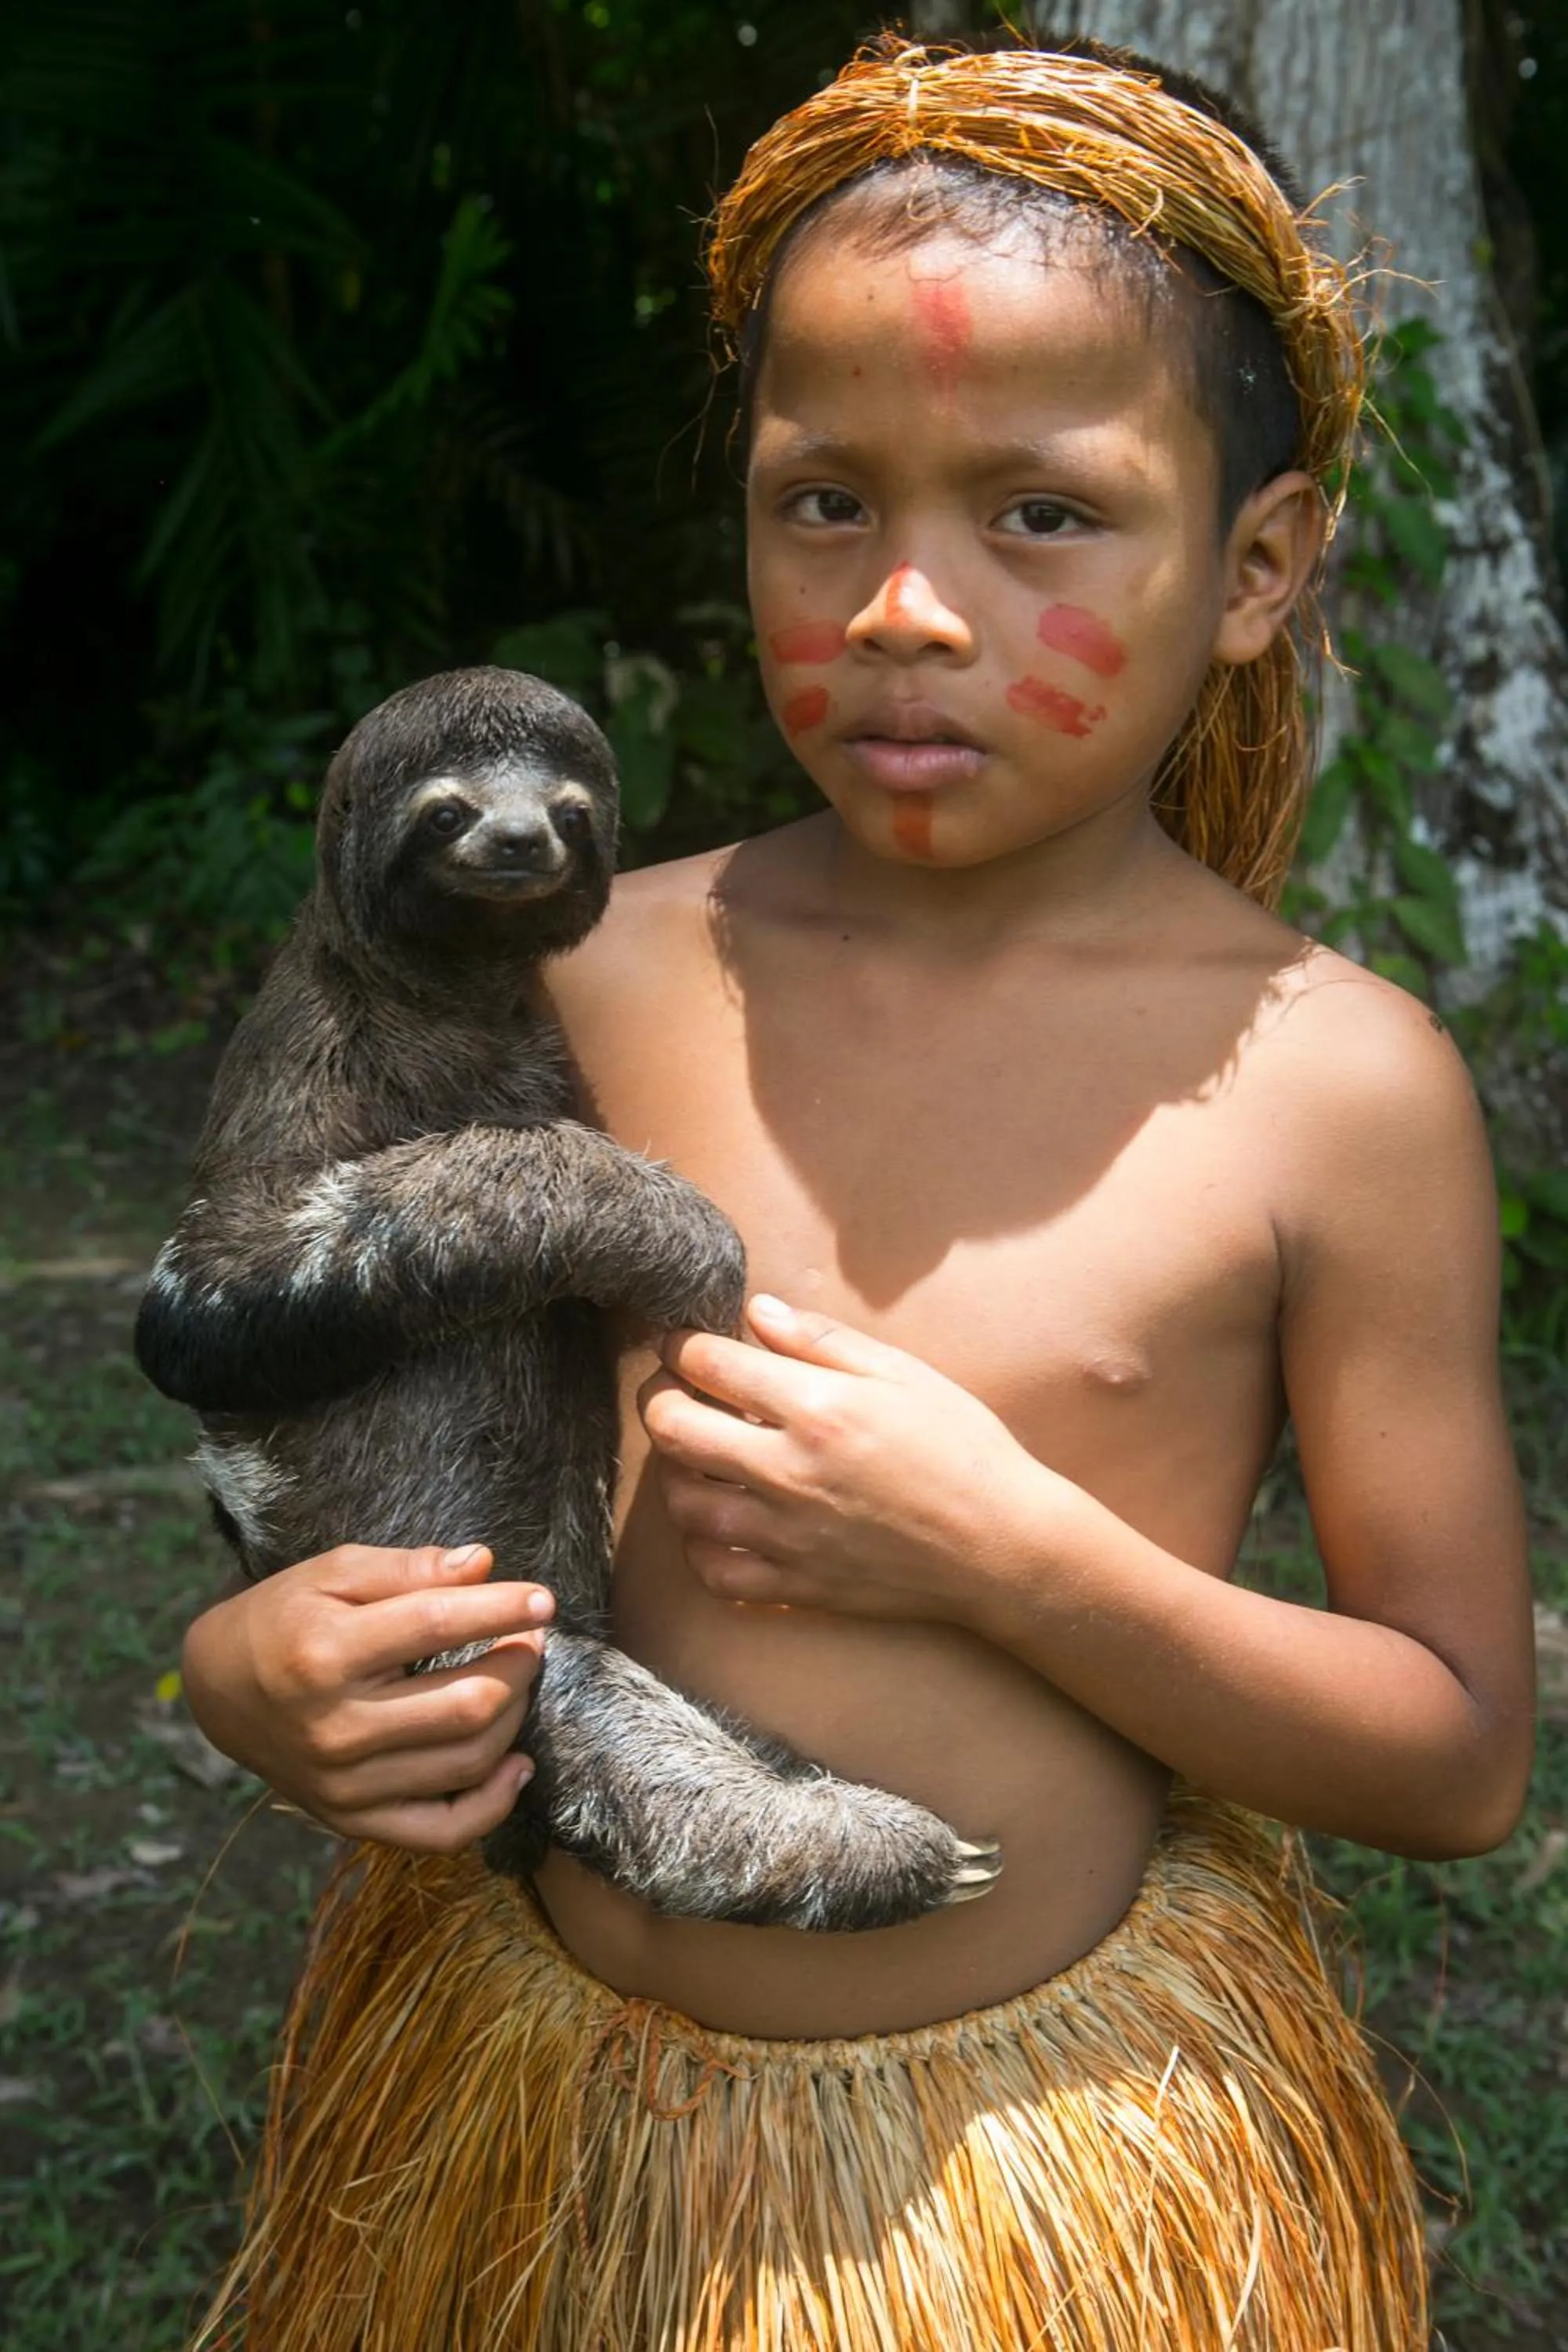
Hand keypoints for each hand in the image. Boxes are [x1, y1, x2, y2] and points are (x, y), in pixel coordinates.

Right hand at [178, 1544, 553, 1852]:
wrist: (220, 1690)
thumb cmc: (285, 1617)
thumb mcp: (332, 1572)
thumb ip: (408, 1568)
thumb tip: (483, 1564)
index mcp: (325, 1653)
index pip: (437, 1625)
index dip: (502, 1609)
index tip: (543, 1600)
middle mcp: (335, 1728)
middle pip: (467, 1703)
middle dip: (519, 1665)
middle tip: (531, 1639)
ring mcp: (344, 1785)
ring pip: (468, 1760)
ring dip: (515, 1716)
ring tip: (517, 1681)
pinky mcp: (352, 1820)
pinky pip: (443, 1831)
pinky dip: (494, 1803)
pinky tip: (516, 1763)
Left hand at [640, 1294, 1048, 1625]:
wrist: (1003, 1548)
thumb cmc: (965, 1450)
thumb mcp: (905, 1374)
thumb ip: (823, 1342)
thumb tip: (758, 1313)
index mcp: (817, 1409)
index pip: (709, 1365)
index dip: (680, 1345)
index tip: (681, 1342)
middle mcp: (788, 1472)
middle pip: (674, 1430)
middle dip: (658, 1399)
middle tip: (670, 1390)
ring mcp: (786, 1535)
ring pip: (682, 1504)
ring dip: (674, 1471)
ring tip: (693, 1455)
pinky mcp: (795, 1586)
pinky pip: (714, 1573)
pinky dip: (700, 1547)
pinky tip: (716, 1523)